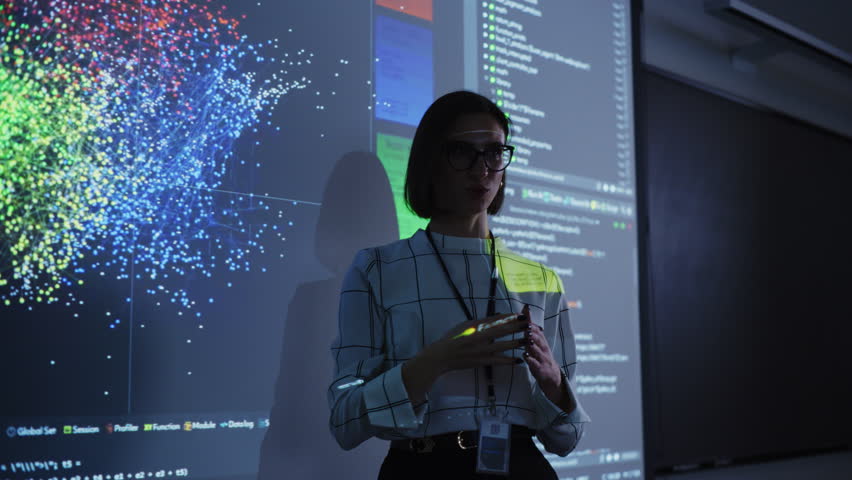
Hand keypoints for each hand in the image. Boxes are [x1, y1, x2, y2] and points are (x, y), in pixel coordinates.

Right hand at [402, 312, 529, 402]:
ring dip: (518, 342)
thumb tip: (497, 317)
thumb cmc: (453, 338)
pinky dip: (509, 360)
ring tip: (529, 340)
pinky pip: (499, 360)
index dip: (511, 317)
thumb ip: (481, 322)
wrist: (443, 355)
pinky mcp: (482, 360)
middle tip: (530, 324)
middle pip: (504, 330)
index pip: (497, 320)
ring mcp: (483, 349)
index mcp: (477, 326)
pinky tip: (519, 360)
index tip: (522, 314)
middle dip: (518, 327)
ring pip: (505, 345)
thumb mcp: (466, 325)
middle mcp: (481, 336)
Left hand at [522, 304, 572, 410]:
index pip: (537, 330)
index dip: (531, 320)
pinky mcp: (543, 372)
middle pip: (540, 339)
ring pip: (539, 352)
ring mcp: (544, 361)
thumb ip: (530, 335)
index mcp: (542, 344)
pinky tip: (526, 357)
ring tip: (527, 339)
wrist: (553, 381)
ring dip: (533, 345)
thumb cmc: (541, 361)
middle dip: (533, 332)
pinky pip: (537, 366)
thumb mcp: (536, 347)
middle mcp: (544, 351)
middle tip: (526, 326)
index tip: (525, 310)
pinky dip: (531, 361)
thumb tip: (523, 319)